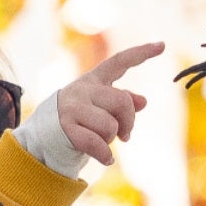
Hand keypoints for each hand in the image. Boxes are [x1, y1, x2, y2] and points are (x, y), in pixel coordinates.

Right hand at [53, 42, 162, 164]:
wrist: (42, 135)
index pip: (119, 61)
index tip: (162, 45)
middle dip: (129, 122)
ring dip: (111, 139)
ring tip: (103, 142)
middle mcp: (83, 89)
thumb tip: (144, 102)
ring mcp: (73, 108)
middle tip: (125, 136)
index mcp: (94, 80)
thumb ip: (122, 102)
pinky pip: (96, 143)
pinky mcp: (66, 127)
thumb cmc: (78, 119)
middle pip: (122, 102)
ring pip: (110, 125)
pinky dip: (105, 155)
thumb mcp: (99, 106)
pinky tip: (107, 159)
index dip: (141, 53)